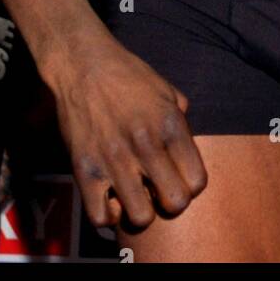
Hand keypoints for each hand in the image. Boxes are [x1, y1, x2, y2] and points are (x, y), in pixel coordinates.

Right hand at [50, 31, 207, 230]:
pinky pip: (100, 217)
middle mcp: (145, 145)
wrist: (82, 63)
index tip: (178, 177)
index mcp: (170, 124)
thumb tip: (188, 141)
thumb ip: (180, 117)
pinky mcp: (85, 171)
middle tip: (158, 189)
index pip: (198, 181)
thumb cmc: (126, 74)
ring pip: (141, 217)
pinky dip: (108, 215)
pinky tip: (110, 197)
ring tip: (135, 194)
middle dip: (170, 201)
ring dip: (140, 210)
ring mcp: (114, 160)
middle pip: (175, 203)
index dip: (190, 184)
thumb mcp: (165, 88)